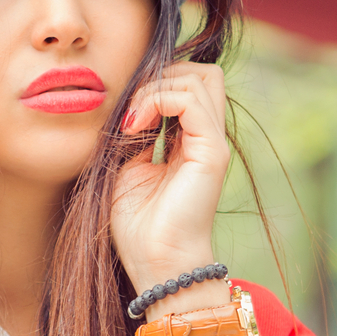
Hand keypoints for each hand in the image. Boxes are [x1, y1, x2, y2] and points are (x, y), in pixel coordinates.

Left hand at [109, 61, 230, 299]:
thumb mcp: (127, 169)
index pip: (187, 85)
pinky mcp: (212, 152)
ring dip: (155, 88)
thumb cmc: (138, 227)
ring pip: (200, 77)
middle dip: (162, 75)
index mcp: (189, 141)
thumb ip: (134, 136)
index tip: (123, 113)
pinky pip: (191, 100)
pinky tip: (134, 126)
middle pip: (202, 73)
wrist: (155, 263)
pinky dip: (157, 101)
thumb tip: (127, 108)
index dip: (155, 83)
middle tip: (132, 107)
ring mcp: (213, 143)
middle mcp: (206, 138)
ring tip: (131, 119)